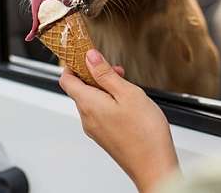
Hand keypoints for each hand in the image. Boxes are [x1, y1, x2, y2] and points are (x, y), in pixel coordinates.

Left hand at [60, 49, 178, 192]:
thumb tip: (89, 57)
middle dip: (95, 75)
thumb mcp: (127, 93)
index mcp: (88, 104)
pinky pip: (99, 112)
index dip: (73, 64)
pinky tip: (127, 103)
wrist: (154, 166)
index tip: (86, 54)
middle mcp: (87, 118)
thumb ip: (105, 73)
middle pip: (80, 89)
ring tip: (126, 86)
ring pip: (91, 100)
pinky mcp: (105, 136)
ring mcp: (95, 129)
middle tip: (116, 71)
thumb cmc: (144, 132)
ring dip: (104, 88)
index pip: (66, 79)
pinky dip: (108, 101)